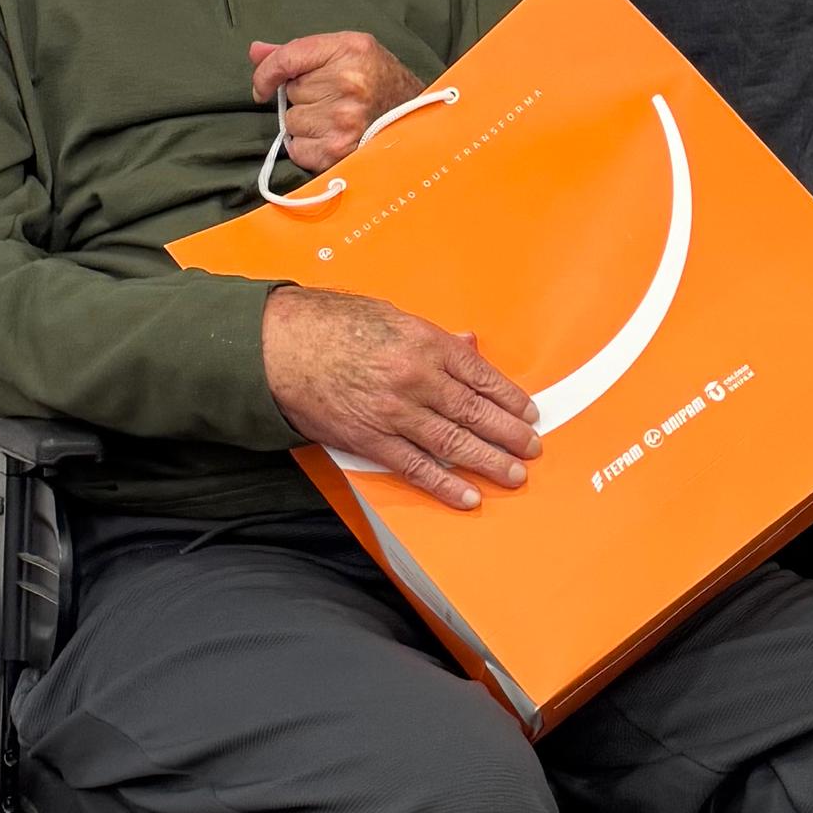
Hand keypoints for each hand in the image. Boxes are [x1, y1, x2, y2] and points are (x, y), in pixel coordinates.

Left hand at [249, 31, 422, 178]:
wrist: (420, 119)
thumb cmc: (381, 82)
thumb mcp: (348, 52)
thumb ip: (299, 53)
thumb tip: (254, 52)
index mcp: (349, 50)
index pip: (287, 58)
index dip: (266, 72)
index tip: (262, 86)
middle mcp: (347, 83)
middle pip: (291, 92)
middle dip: (304, 96)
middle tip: (333, 98)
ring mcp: (343, 119)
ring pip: (293, 121)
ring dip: (307, 123)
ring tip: (336, 118)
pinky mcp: (339, 150)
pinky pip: (298, 148)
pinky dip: (308, 147)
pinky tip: (332, 138)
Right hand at [261, 287, 538, 509]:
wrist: (280, 347)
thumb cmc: (330, 324)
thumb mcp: (390, 316)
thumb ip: (433, 337)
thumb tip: (468, 346)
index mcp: (425, 344)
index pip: (480, 375)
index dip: (509, 398)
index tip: (529, 412)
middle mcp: (417, 379)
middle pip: (475, 413)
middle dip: (509, 434)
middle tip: (532, 448)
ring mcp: (395, 413)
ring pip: (453, 443)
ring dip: (488, 462)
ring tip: (514, 475)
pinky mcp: (371, 440)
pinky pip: (416, 467)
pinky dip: (445, 484)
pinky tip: (468, 495)